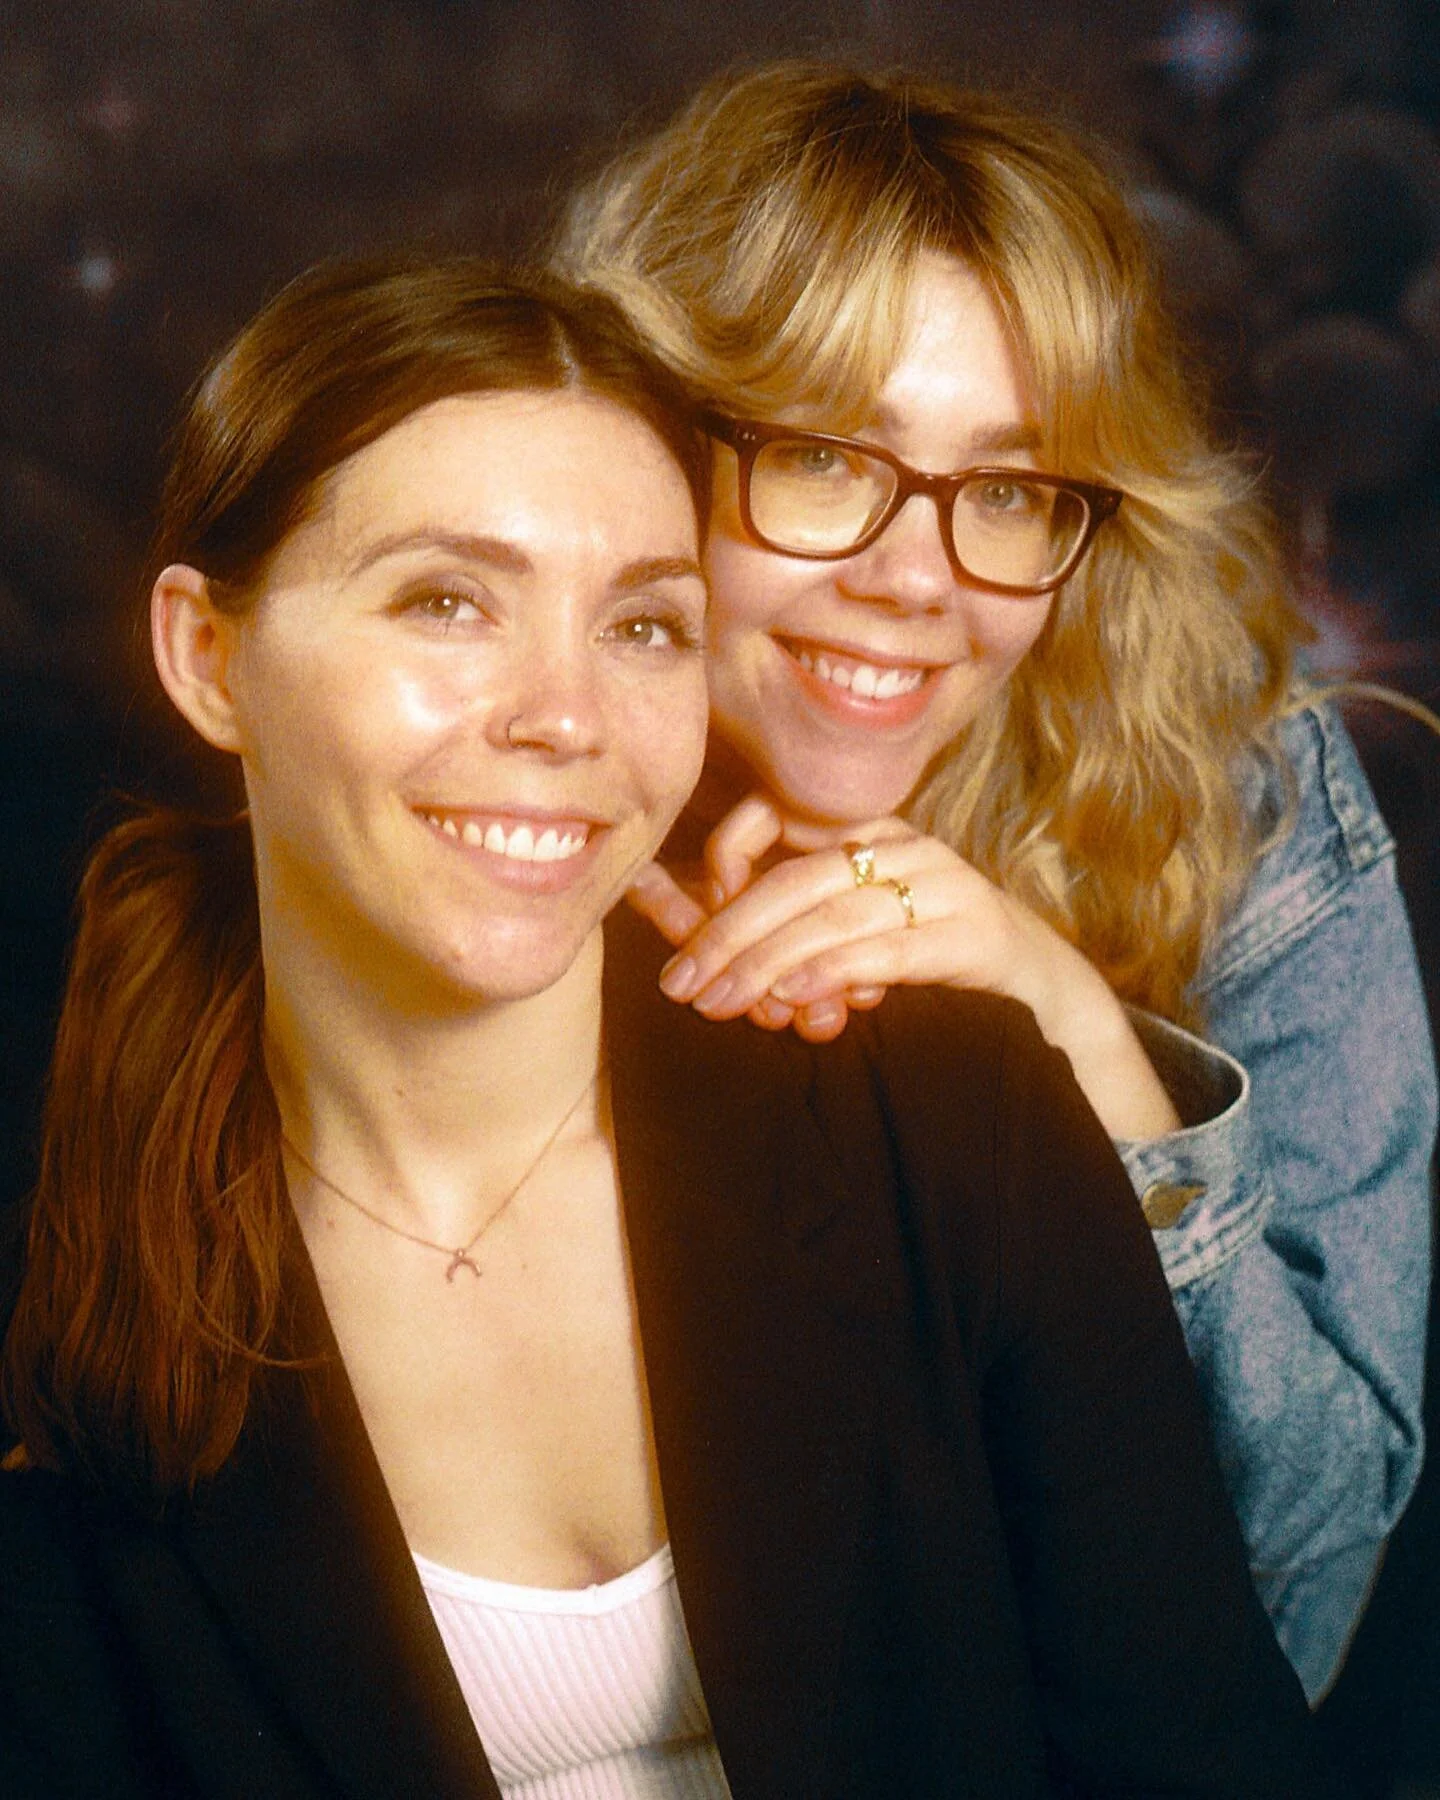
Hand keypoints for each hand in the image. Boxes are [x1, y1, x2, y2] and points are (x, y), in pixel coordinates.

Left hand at [628, 794, 1181, 1139]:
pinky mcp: (972, 934)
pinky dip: (833, 973)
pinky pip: (887, 949)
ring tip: (722, 1001)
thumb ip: (794, 936)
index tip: (690, 926)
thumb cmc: (931, 961)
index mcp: (867, 833)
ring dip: (768, 963)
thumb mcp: (856, 935)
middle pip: (794, 880)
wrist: (1042, 992)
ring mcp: (942, 885)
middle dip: (728, 935)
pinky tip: (794, 998)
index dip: (722, 865)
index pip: (773, 820)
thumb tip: (705, 960)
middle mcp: (902, 847)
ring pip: (833, 915)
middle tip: (681, 984)